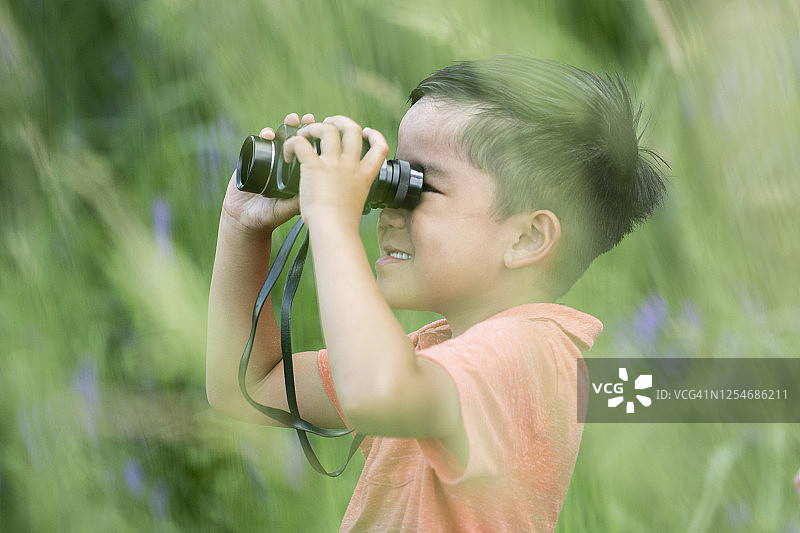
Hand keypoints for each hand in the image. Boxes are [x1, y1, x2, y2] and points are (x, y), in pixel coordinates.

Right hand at [221, 113, 314, 232]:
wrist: (247, 220)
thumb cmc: (271, 215)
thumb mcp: (292, 207)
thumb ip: (305, 196)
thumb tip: (323, 186)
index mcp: (297, 172)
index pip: (309, 150)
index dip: (316, 139)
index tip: (325, 129)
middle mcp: (284, 163)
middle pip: (295, 139)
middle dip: (302, 126)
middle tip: (308, 119)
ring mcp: (268, 160)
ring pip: (278, 138)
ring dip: (284, 126)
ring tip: (291, 120)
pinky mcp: (251, 159)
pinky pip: (258, 142)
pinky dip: (264, 135)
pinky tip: (268, 134)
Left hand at [283, 116, 388, 228]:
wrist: (334, 230)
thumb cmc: (342, 225)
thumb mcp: (355, 205)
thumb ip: (352, 194)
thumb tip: (346, 198)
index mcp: (364, 175)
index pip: (380, 148)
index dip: (375, 136)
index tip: (366, 133)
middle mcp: (351, 165)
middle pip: (353, 129)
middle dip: (340, 121)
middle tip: (329, 123)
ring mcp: (334, 164)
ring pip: (327, 129)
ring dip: (314, 127)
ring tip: (305, 133)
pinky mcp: (314, 166)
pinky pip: (301, 143)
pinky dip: (292, 143)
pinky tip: (288, 154)